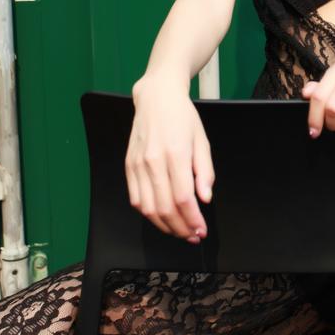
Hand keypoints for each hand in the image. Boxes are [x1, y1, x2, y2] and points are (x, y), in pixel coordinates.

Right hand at [126, 76, 214, 243]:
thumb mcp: (202, 141)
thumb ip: (205, 171)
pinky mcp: (128, 166)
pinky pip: (135, 199)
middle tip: (193, 235)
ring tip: (179, 231)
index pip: (183, 199)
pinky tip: (161, 217)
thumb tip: (205, 198)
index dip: (193, 220)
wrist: (156, 98)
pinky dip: (148, 214)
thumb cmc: (182, 117)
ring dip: (164, 226)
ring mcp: (138, 165)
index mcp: (175, 154)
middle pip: (165, 208)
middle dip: (181, 228)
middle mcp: (153, 161)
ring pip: (148, 208)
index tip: (201, 230)